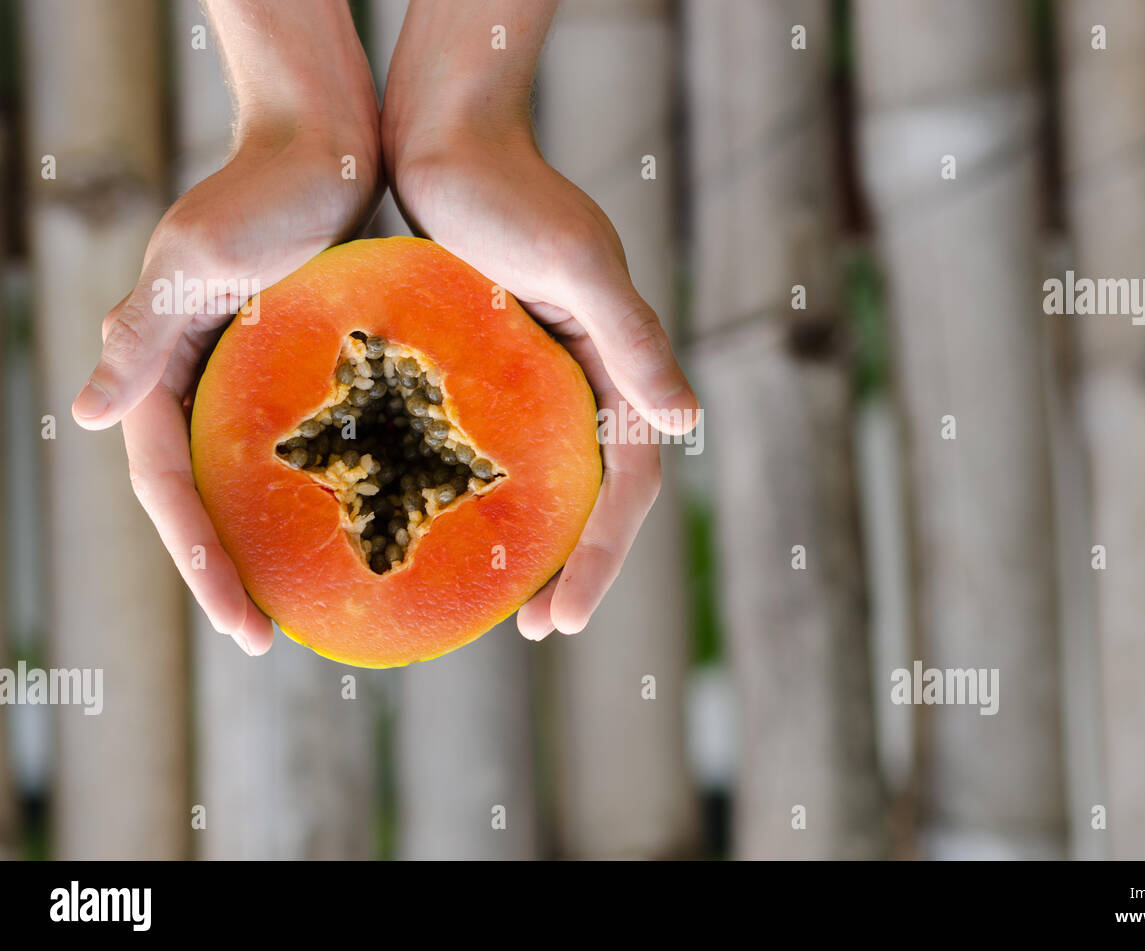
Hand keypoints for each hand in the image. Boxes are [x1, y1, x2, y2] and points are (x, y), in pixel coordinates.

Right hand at [71, 1, 381, 654]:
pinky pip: (308, 444)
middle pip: (205, 498)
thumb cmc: (265, 192)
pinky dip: (322, 487)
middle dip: (229, 571)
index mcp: (162, 368)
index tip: (244, 625)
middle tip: (270, 638)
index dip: (199, 562)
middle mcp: (198, 381)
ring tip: (310, 601)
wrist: (326, 141)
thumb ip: (144, 336)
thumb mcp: (200, 263)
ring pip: (252, 478)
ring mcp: (248, 376)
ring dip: (272, 539)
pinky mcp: (299, 365)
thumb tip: (89, 417)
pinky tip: (365, 524)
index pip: (169, 489)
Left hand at [383, 2, 699, 638]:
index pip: (629, 483)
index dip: (602, 557)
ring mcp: (544, 374)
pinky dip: (486, 492)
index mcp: (622, 366)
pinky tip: (446, 521)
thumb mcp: (577, 268)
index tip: (559, 620)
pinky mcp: (492, 363)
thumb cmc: (508, 194)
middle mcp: (590, 378)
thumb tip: (688, 422)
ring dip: (534, 539)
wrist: (444, 136)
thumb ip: (635, 341)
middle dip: (575, 567)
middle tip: (535, 629)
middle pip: (596, 493)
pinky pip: (498, 445)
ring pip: (549, 476)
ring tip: (498, 598)